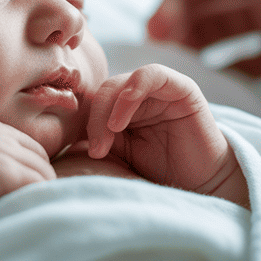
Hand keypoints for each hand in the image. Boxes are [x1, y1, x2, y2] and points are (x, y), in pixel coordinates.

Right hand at [0, 112, 54, 230]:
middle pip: (37, 154)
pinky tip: (33, 215)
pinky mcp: (9, 172)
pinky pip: (41, 184)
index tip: (19, 185)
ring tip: (36, 215)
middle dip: (38, 176)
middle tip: (34, 203)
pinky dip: (41, 198)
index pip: (17, 141)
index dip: (22, 163)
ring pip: (44, 170)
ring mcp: (6, 151)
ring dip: (41, 192)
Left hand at [80, 64, 246, 206]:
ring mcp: (159, 90)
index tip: (84, 152)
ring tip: (111, 134)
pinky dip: (135, 88)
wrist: (202, 186)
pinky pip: (153, 74)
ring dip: (110, 107)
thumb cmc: (161, 174)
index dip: (83, 121)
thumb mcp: (119, 157)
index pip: (92, 101)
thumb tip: (59, 138)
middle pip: (103, 91)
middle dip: (95, 119)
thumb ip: (95, 141)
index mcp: (120, 108)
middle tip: (98, 149)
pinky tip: (124, 116)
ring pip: (121, 82)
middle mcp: (138, 95)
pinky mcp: (181, 88)